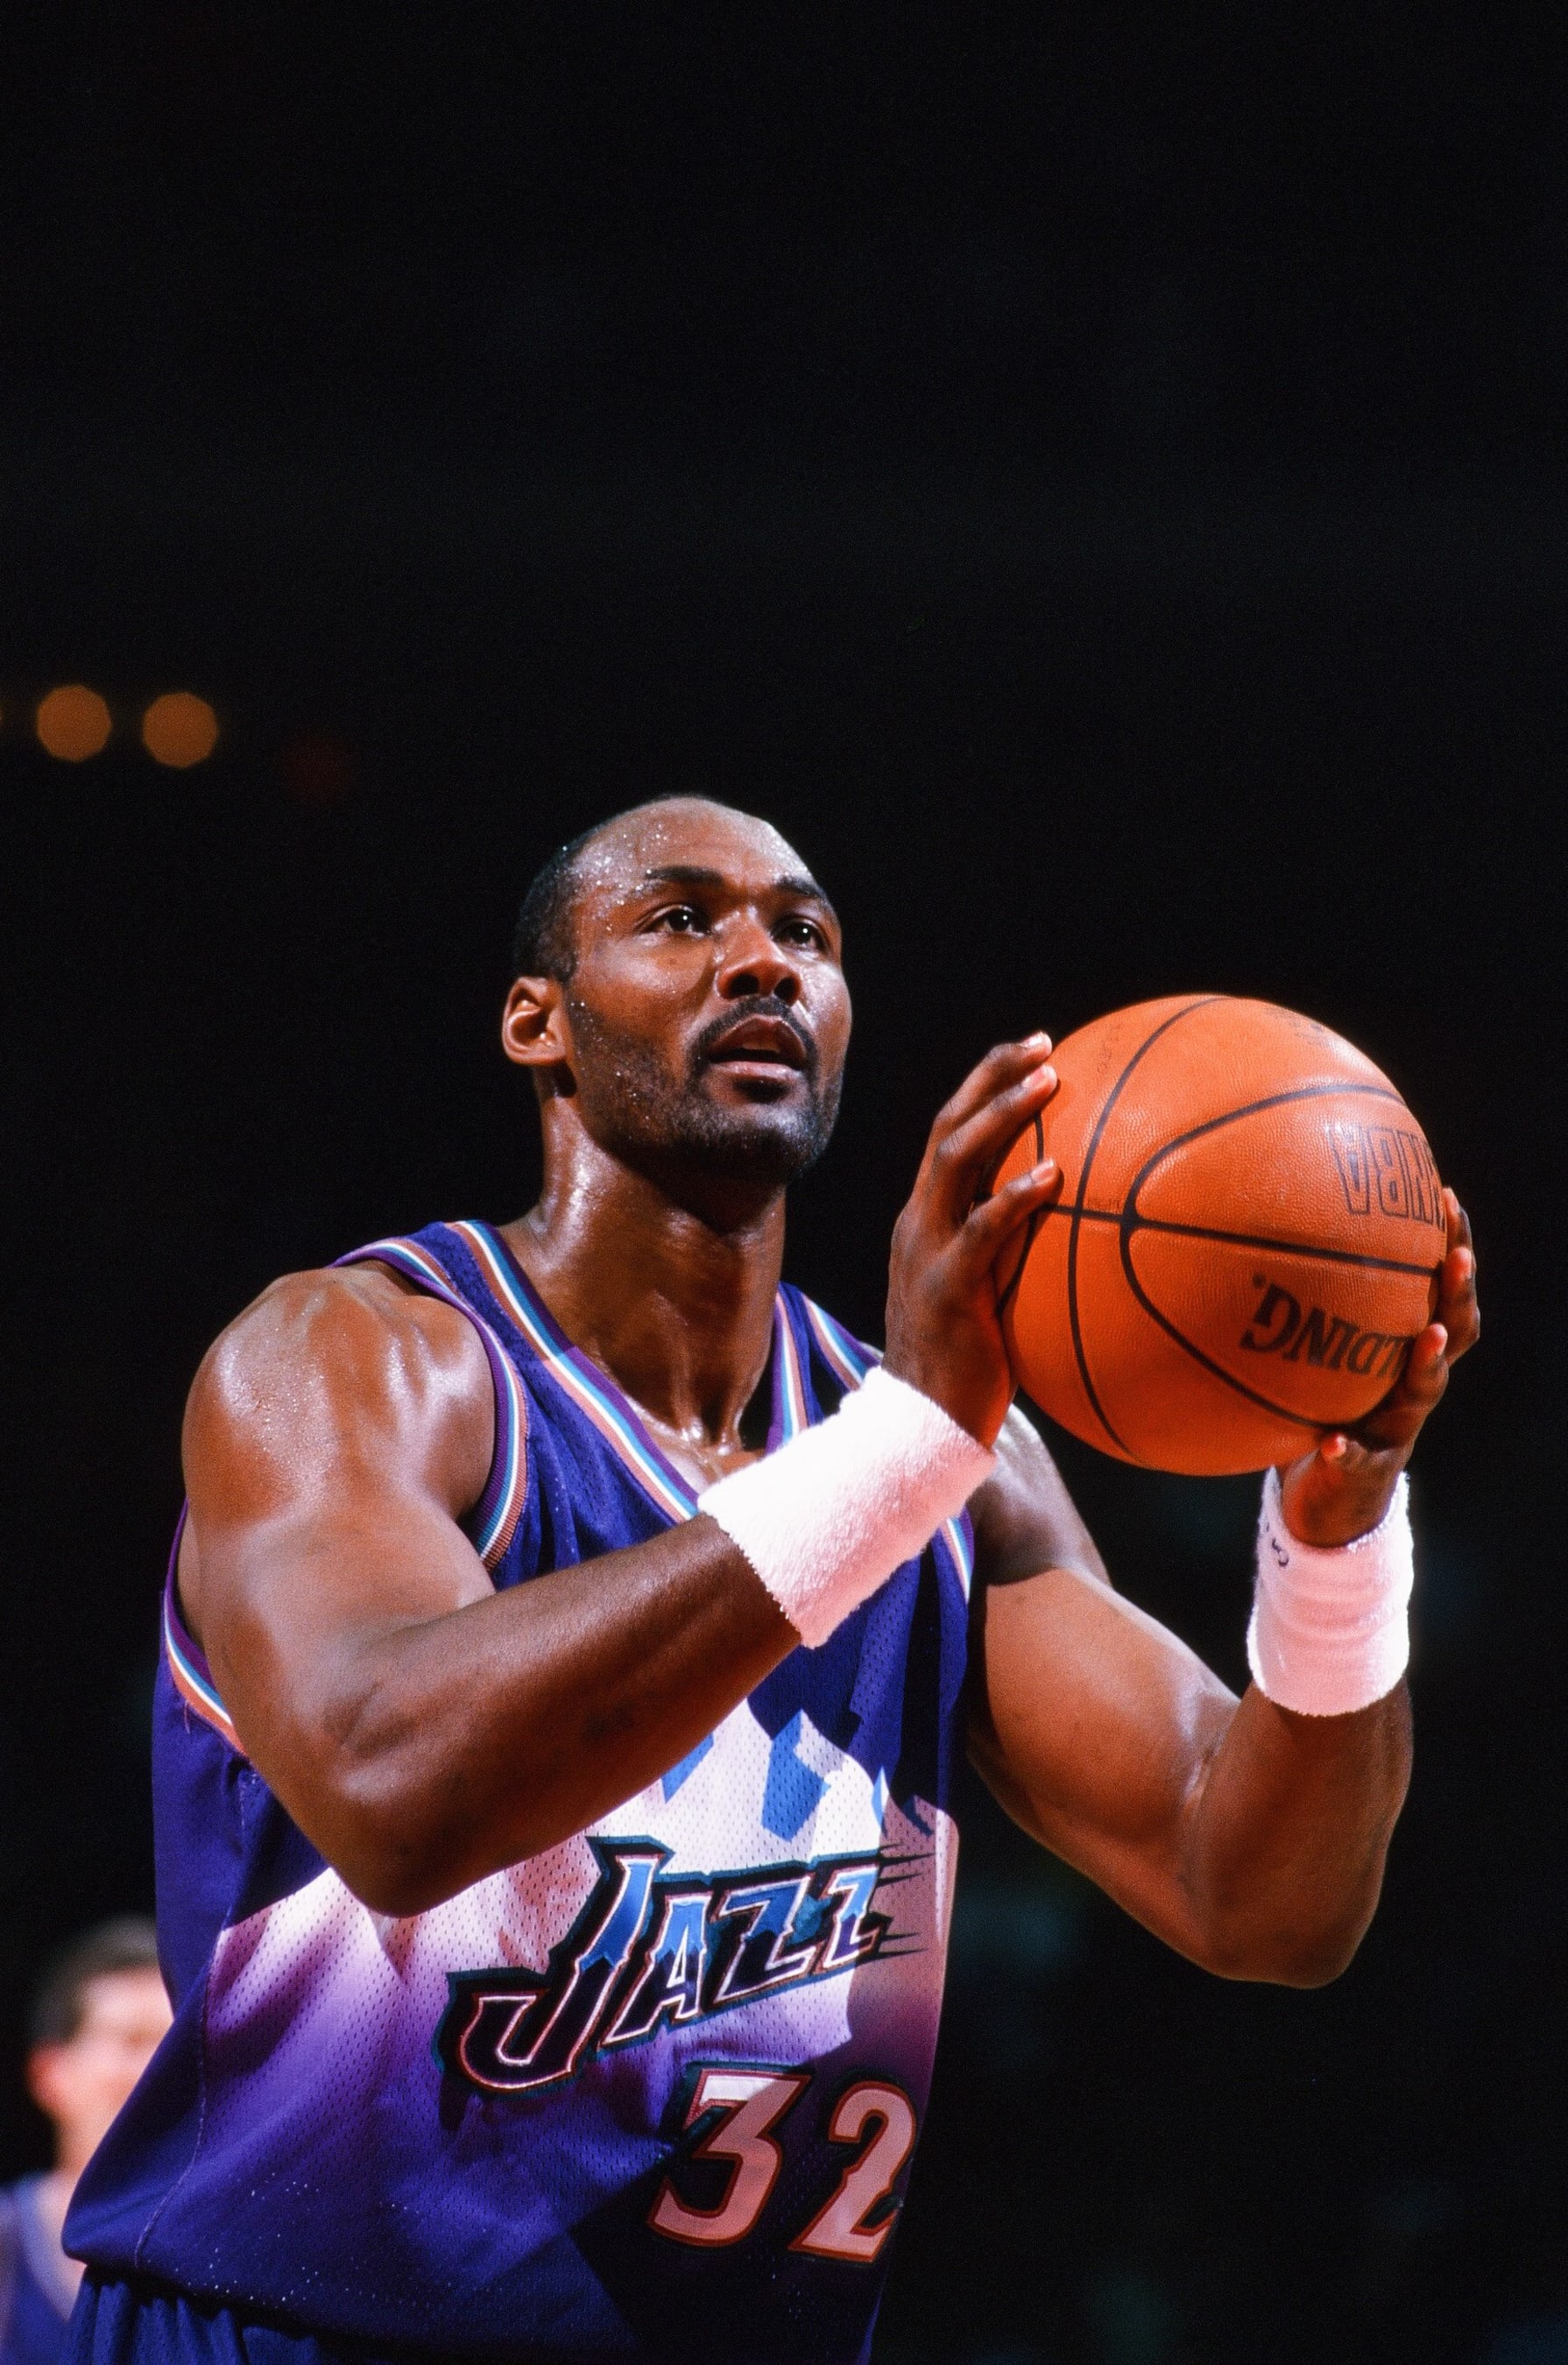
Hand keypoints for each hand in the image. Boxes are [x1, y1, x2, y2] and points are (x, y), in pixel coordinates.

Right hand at [884, 1037, 1063, 1444]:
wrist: (919, 1429)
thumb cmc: (967, 1371)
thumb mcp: (990, 1300)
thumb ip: (1019, 1261)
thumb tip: (1086, 1237)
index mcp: (925, 1221)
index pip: (949, 1135)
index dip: (985, 1087)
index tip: (1033, 1051)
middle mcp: (918, 1223)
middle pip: (948, 1128)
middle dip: (992, 1077)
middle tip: (1043, 1045)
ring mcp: (926, 1252)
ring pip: (954, 1161)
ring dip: (1002, 1115)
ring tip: (1048, 1082)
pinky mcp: (947, 1289)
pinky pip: (981, 1231)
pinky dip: (1014, 1197)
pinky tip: (1053, 1175)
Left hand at [1279, 1190, 1478, 1545]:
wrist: (1325, 1495)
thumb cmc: (1315, 1406)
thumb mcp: (1310, 1352)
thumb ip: (1294, 1307)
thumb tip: (1240, 1227)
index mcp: (1400, 1348)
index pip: (1437, 1289)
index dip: (1449, 1245)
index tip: (1445, 1196)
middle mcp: (1410, 1382)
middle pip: (1452, 1331)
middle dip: (1457, 1292)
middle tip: (1457, 1257)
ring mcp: (1396, 1426)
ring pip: (1424, 1390)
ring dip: (1427, 1362)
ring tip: (1426, 1335)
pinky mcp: (1365, 1468)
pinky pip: (1358, 1458)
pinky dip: (1347, 1450)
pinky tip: (1331, 1442)